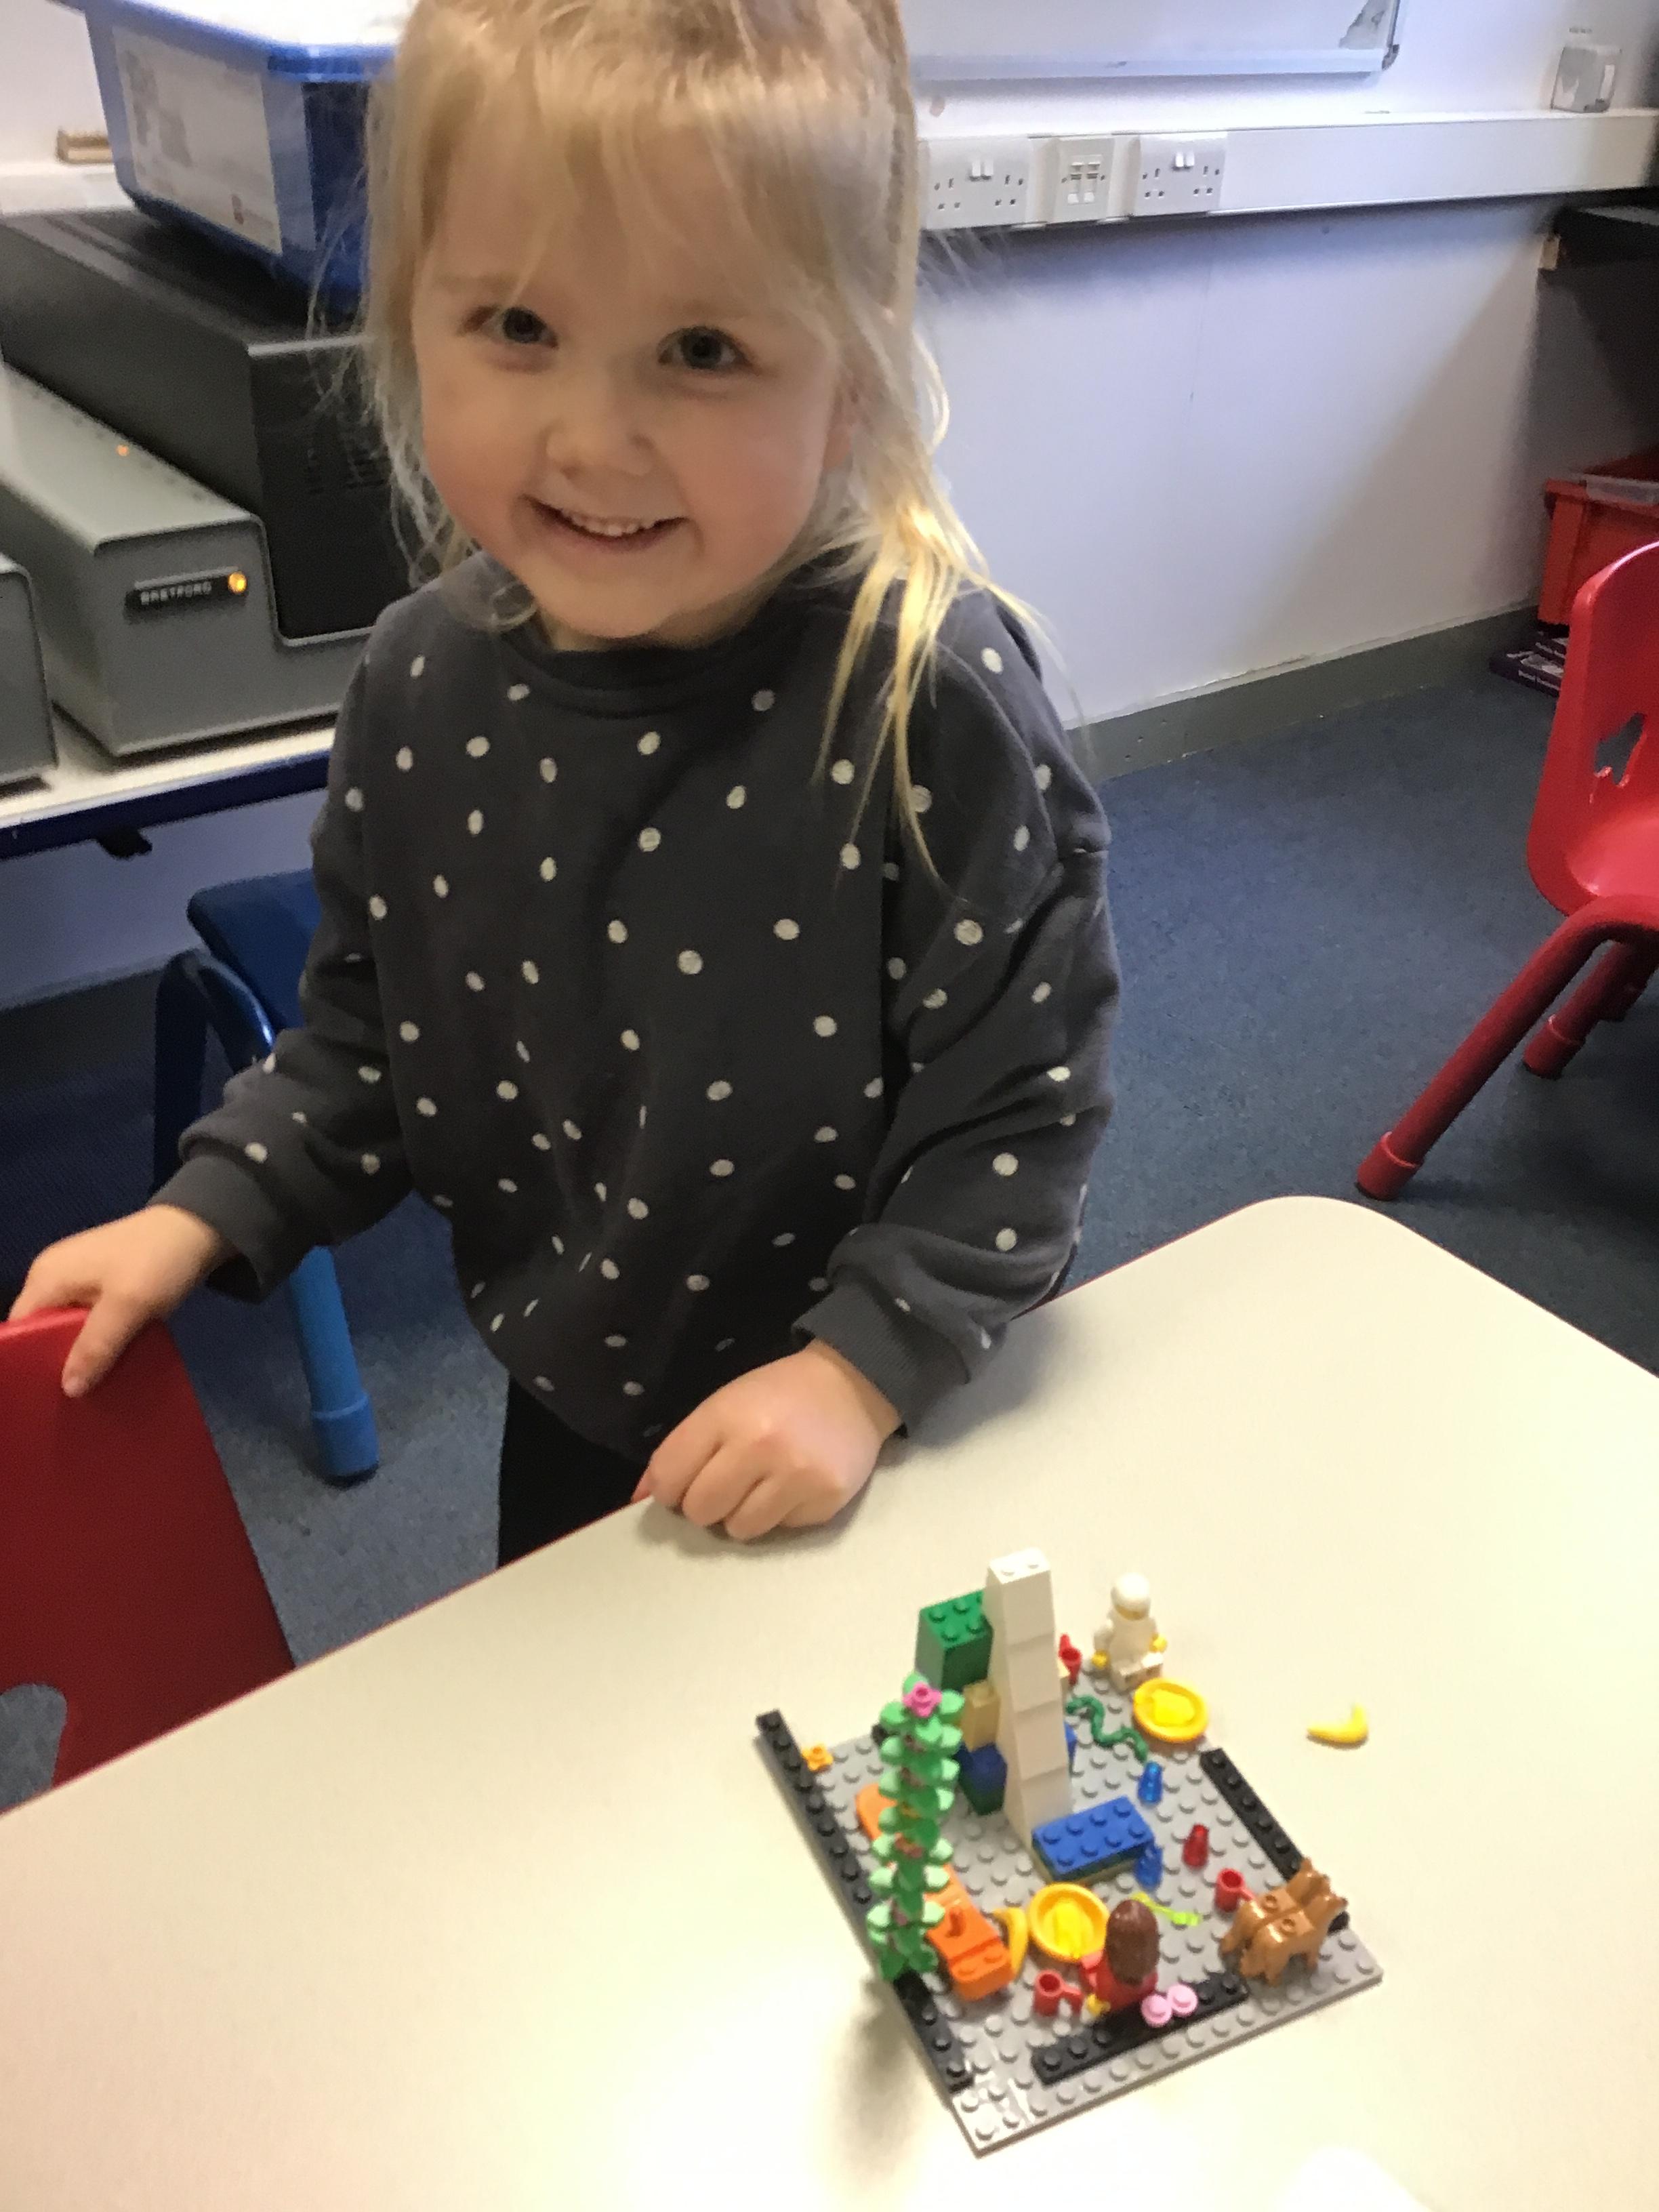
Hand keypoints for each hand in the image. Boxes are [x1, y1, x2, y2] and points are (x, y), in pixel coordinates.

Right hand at [8, 1206, 231, 1396]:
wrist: (199, 1227)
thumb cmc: (157, 1261)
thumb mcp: (128, 1305)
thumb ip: (96, 1346)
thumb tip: (69, 1389)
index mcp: (47, 1277)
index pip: (19, 1327)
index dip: (27, 1359)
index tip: (42, 1393)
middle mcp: (55, 1277)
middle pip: (41, 1330)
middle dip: (56, 1362)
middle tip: (71, 1400)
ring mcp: (80, 1280)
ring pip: (69, 1329)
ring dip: (82, 1355)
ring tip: (91, 1392)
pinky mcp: (105, 1286)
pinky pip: (91, 1322)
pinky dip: (100, 1342)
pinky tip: (111, 1367)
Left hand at [636, 1340, 899, 1541]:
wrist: (852, 1386)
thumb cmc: (778, 1396)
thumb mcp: (724, 1405)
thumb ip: (682, 1448)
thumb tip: (640, 1498)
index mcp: (725, 1416)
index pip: (669, 1476)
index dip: (668, 1490)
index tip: (682, 1486)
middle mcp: (759, 1446)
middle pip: (700, 1510)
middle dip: (705, 1505)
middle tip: (725, 1486)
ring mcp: (796, 1476)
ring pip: (739, 1529)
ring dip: (742, 1515)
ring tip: (761, 1486)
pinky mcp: (826, 1500)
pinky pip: (781, 1530)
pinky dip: (780, 1515)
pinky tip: (793, 1485)